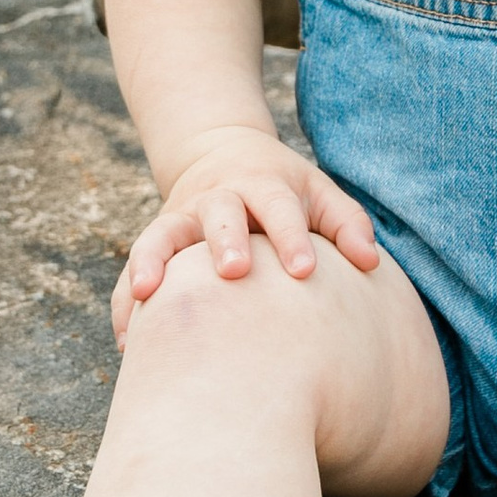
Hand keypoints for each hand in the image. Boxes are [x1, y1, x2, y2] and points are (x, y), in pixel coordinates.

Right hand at [112, 126, 382, 338]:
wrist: (221, 153)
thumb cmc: (283, 189)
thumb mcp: (318, 192)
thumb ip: (346, 224)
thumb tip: (370, 263)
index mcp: (264, 186)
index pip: (279, 208)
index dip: (290, 237)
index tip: (304, 271)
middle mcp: (219, 197)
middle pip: (220, 214)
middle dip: (225, 240)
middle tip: (234, 272)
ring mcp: (181, 217)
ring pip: (162, 235)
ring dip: (153, 261)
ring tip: (148, 295)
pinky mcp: (157, 240)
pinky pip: (135, 269)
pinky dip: (126, 301)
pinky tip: (129, 343)